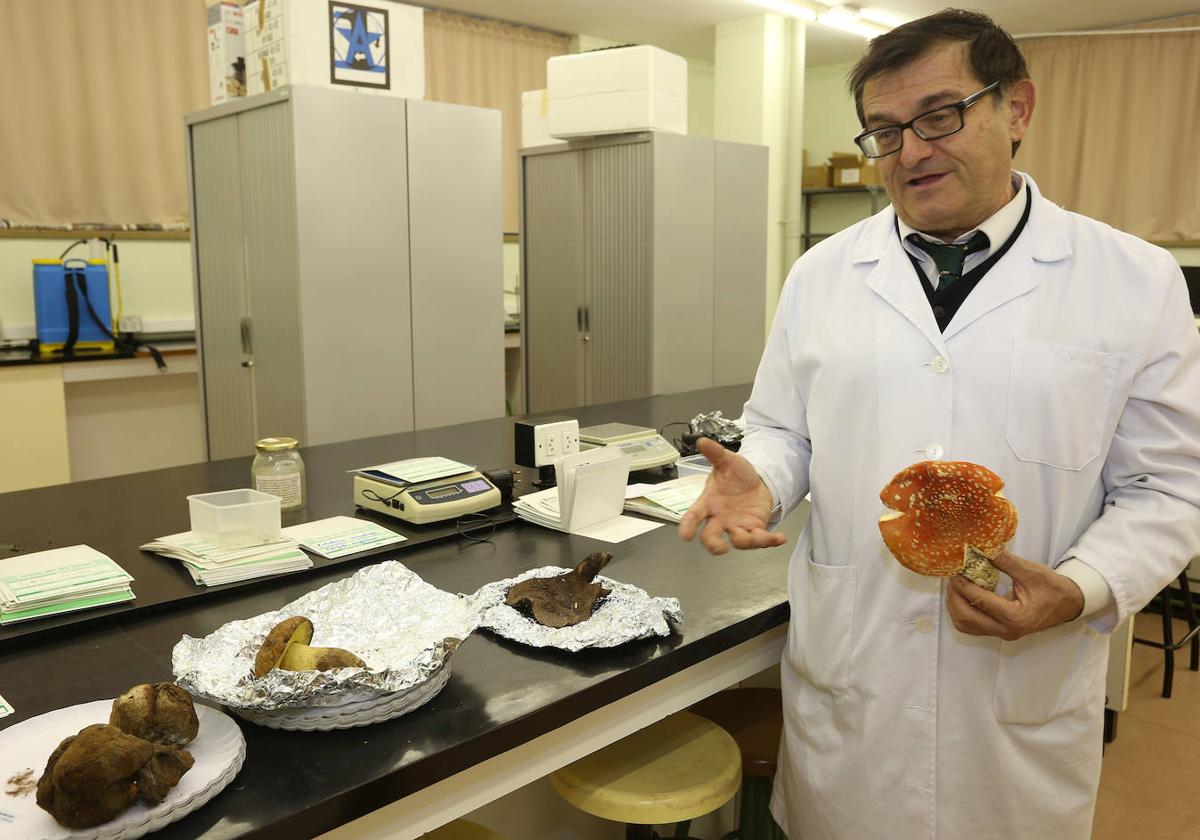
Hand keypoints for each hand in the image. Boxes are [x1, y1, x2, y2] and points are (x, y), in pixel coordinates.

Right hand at [677, 437, 786, 555]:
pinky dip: (770, 540)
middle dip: (714, 544)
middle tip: (719, 548)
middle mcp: (720, 519)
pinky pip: (761, 539)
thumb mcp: (727, 461)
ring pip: (738, 541)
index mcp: (708, 503)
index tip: (685, 535)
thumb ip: (715, 453)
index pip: (693, 516)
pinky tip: (780, 538)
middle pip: (711, 536)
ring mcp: (737, 526)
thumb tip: (701, 440)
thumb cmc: (735, 475)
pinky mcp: (754, 530)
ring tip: (758, 537)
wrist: (754, 482)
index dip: (688, 526)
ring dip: (746, 541)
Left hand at [947, 550, 1084, 640]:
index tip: (955, 568)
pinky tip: (963, 595)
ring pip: (966, 625)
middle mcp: (1007, 630)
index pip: (980, 600)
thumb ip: (1004, 561)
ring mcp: (1002, 633)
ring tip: (955, 584)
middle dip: (954, 595)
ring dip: (955, 605)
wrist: (1068, 604)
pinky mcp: (999, 631)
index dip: (963, 583)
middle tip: (952, 575)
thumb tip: (980, 547)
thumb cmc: (1053, 588)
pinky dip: (962, 611)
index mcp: (1015, 617)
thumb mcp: (1031, 571)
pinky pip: (972, 626)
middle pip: (966, 617)